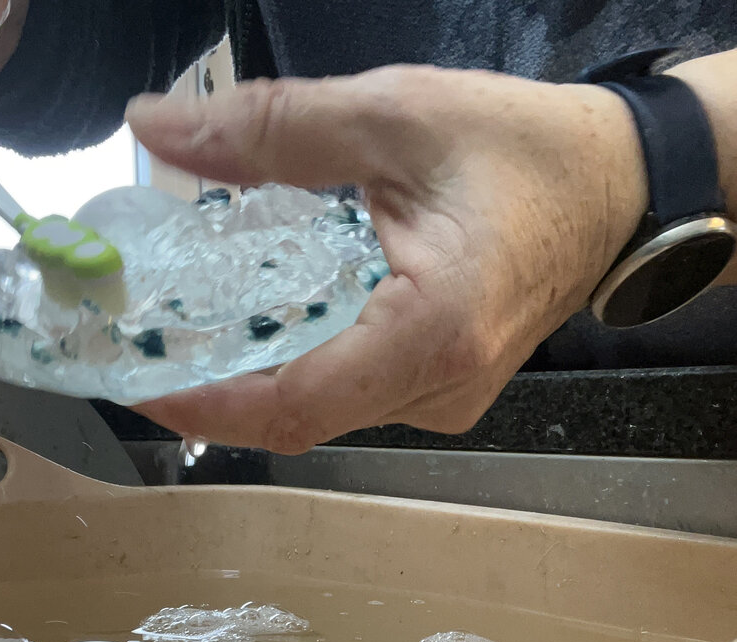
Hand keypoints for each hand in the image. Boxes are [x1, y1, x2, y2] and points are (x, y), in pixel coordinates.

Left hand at [127, 65, 647, 452]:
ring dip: (254, 374)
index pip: (297, 404)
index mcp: (433, 332)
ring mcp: (444, 401)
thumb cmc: (522, 151)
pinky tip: (266, 317)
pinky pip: (351, 394)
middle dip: (215, 387)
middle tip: (144, 338)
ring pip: (324, 410)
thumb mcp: (395, 116)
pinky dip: (298, 363)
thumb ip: (271, 127)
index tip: (136, 376)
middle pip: (301, 416)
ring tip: (190, 322)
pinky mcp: (442, 392)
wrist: (614, 190)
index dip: (208, 402)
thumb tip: (156, 128)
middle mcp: (440, 389)